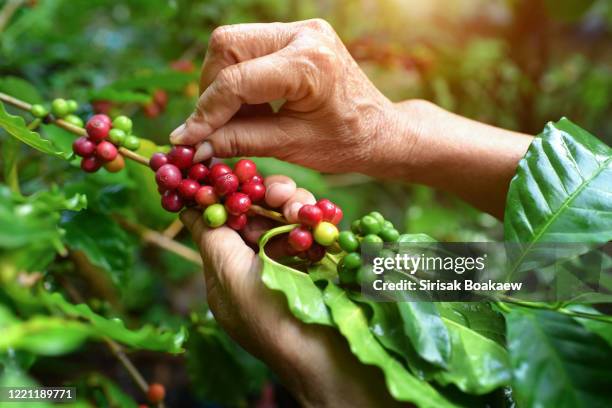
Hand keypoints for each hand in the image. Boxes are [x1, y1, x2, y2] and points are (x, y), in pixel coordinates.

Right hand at [170, 19, 398, 173]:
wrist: (380, 130)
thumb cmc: (344, 143)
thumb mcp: (290, 147)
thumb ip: (238, 141)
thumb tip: (192, 145)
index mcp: (310, 63)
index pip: (237, 81)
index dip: (206, 112)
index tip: (186, 140)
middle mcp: (304, 34)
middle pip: (226, 46)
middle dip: (211, 89)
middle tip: (214, 126)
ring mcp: (300, 29)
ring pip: (232, 43)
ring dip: (223, 83)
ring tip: (240, 120)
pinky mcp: (296, 34)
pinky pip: (249, 48)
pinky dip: (239, 78)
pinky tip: (253, 107)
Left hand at [181, 175, 398, 406]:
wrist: (326, 354)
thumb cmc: (270, 318)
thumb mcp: (229, 277)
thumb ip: (211, 237)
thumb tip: (185, 206)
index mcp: (230, 272)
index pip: (225, 222)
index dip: (227, 195)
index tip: (230, 170)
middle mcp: (259, 264)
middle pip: (258, 214)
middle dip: (267, 197)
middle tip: (279, 192)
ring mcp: (292, 262)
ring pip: (287, 215)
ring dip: (294, 205)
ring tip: (302, 208)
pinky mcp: (321, 261)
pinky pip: (314, 228)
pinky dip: (316, 218)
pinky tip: (320, 215)